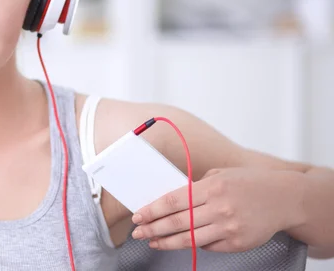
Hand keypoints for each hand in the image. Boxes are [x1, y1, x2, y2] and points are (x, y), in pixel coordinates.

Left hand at [130, 167, 304, 252]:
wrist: (283, 198)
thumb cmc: (247, 183)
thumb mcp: (221, 175)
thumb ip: (196, 186)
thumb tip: (169, 200)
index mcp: (212, 187)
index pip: (173, 201)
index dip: (152, 210)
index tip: (138, 216)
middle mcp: (220, 208)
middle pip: (177, 222)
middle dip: (153, 228)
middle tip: (138, 232)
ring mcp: (229, 227)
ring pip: (189, 239)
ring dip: (166, 241)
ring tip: (153, 241)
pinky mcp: (237, 243)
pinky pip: (208, 246)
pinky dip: (193, 244)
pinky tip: (181, 241)